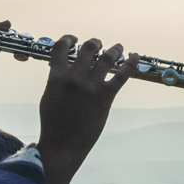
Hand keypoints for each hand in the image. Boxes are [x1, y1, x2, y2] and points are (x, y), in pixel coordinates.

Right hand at [37, 35, 136, 183]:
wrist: (63, 145)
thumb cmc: (54, 123)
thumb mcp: (49, 96)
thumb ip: (56, 79)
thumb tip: (61, 66)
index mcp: (57, 77)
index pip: (61, 47)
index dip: (69, 39)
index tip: (74, 39)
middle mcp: (75, 78)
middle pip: (88, 48)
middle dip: (95, 43)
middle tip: (98, 43)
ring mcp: (92, 86)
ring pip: (107, 57)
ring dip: (114, 49)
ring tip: (118, 47)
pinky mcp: (106, 97)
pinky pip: (122, 75)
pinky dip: (130, 63)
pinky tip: (135, 56)